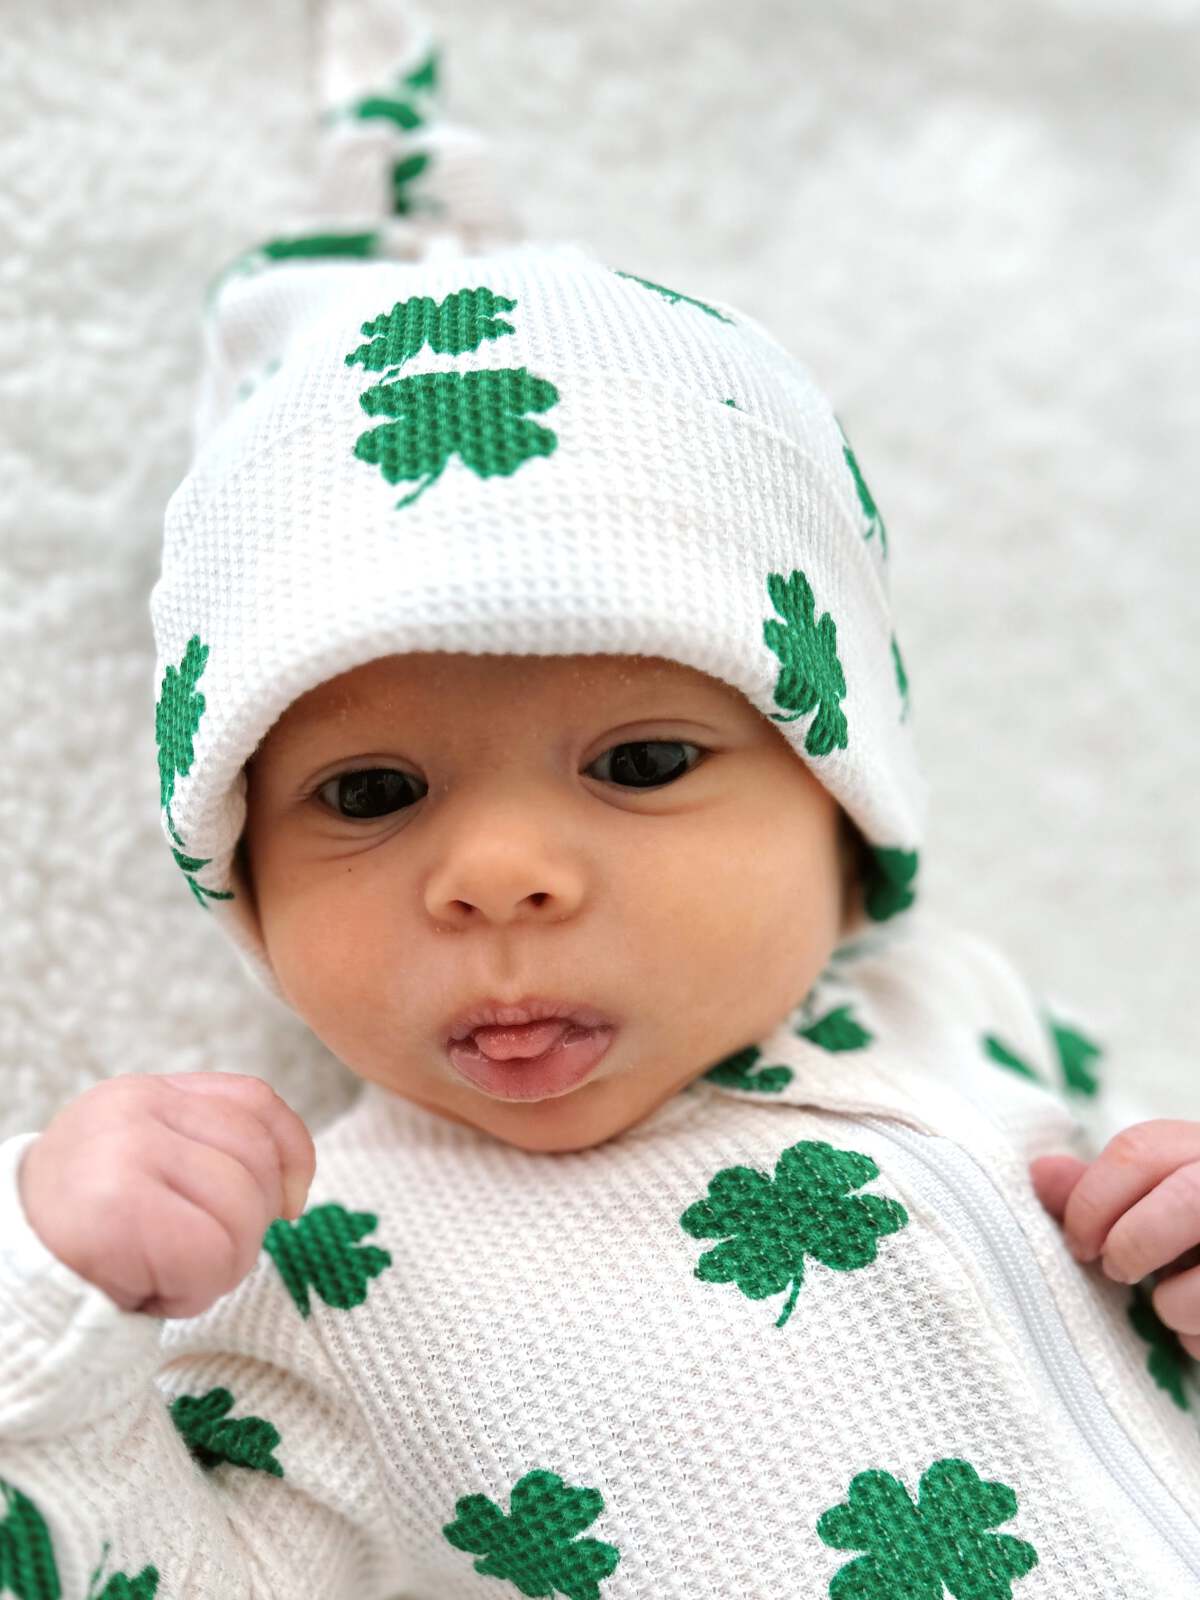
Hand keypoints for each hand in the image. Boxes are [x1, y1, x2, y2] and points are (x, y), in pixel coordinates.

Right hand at [18, 1072, 315, 1319]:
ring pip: (243, 1212)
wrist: (5, 1287)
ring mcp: (125, 1153)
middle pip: (257, 1160)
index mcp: (146, 1093)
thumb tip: (291, 1189)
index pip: (255, 1101)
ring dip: (220, 1266)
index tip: (290, 1205)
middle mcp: (135, 1109)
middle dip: (248, 1227)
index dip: (293, 1154)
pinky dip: (194, 1291)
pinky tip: (151, 1291)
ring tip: (166, 1274)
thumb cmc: (90, 1238)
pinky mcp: (117, 1211)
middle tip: (196, 1258)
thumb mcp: (149, 1171)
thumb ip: (210, 1153)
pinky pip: (211, 1255)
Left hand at [1030, 1120, 1199, 1358]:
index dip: (1093, 1200)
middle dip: (1134, 1243)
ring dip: (1174, 1304)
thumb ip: (1100, 1191)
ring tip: (1171, 1307)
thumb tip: (1038, 1172)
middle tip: (1118, 1272)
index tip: (1079, 1244)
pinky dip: (1199, 1340)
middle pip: (1185, 1197)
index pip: (1139, 1149)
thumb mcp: (1152, 1201)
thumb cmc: (1190, 1231)